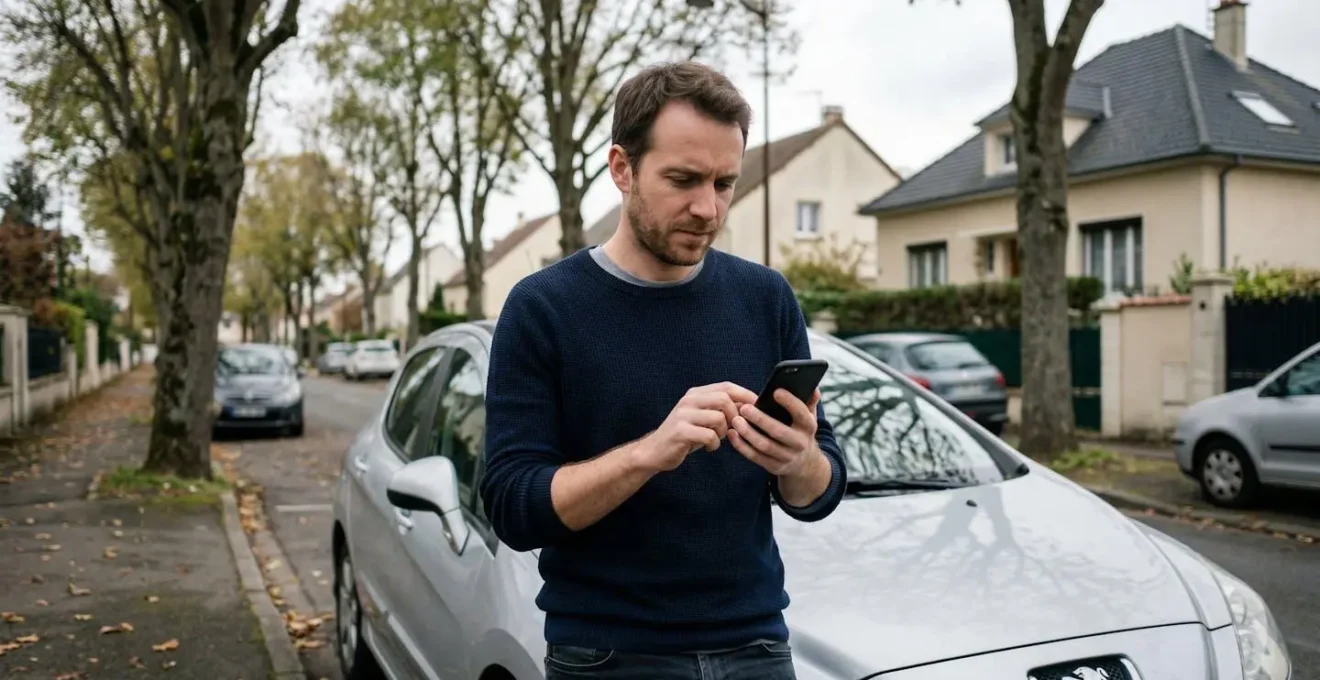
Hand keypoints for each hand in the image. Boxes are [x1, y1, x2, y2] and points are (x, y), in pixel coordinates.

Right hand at [634, 382, 757, 472]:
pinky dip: (715, 444)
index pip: (726, 386)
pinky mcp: (680, 431)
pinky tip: (709, 448)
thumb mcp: (703, 418)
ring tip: (717, 438)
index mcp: (696, 394)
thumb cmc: (686, 435)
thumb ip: (722, 410)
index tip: (757, 406)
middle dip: (735, 416)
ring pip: (718, 418)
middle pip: (724, 399)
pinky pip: (709, 435)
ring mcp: (683, 415)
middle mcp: (689, 400)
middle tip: (733, 429)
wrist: (655, 451)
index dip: (745, 395)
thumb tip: (750, 405)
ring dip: (724, 432)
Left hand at [728, 388, 820, 476]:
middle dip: (761, 420)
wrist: (804, 462)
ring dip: (748, 433)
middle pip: (779, 432)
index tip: (776, 391)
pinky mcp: (774, 466)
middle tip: (745, 408)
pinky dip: (742, 446)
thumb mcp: (808, 416)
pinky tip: (732, 434)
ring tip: (736, 420)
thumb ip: (809, 401)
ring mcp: (787, 457)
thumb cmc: (800, 430)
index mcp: (809, 427)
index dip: (790, 402)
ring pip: (765, 446)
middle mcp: (800, 443)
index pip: (801, 413)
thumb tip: (812, 387)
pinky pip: (755, 457)